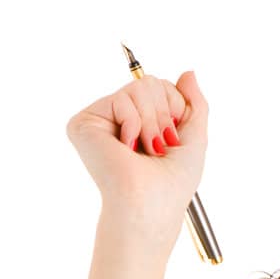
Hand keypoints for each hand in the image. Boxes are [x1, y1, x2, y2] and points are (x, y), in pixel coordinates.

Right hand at [65, 69, 207, 234]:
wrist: (150, 206)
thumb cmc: (172, 184)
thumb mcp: (195, 138)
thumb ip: (194, 104)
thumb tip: (188, 72)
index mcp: (141, 123)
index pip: (162, 88)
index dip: (176, 109)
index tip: (171, 141)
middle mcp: (118, 120)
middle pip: (150, 83)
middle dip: (164, 115)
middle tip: (157, 147)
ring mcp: (100, 120)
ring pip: (139, 87)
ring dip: (152, 122)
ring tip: (144, 150)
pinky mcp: (84, 123)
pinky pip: (122, 98)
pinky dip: (134, 124)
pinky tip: (126, 148)